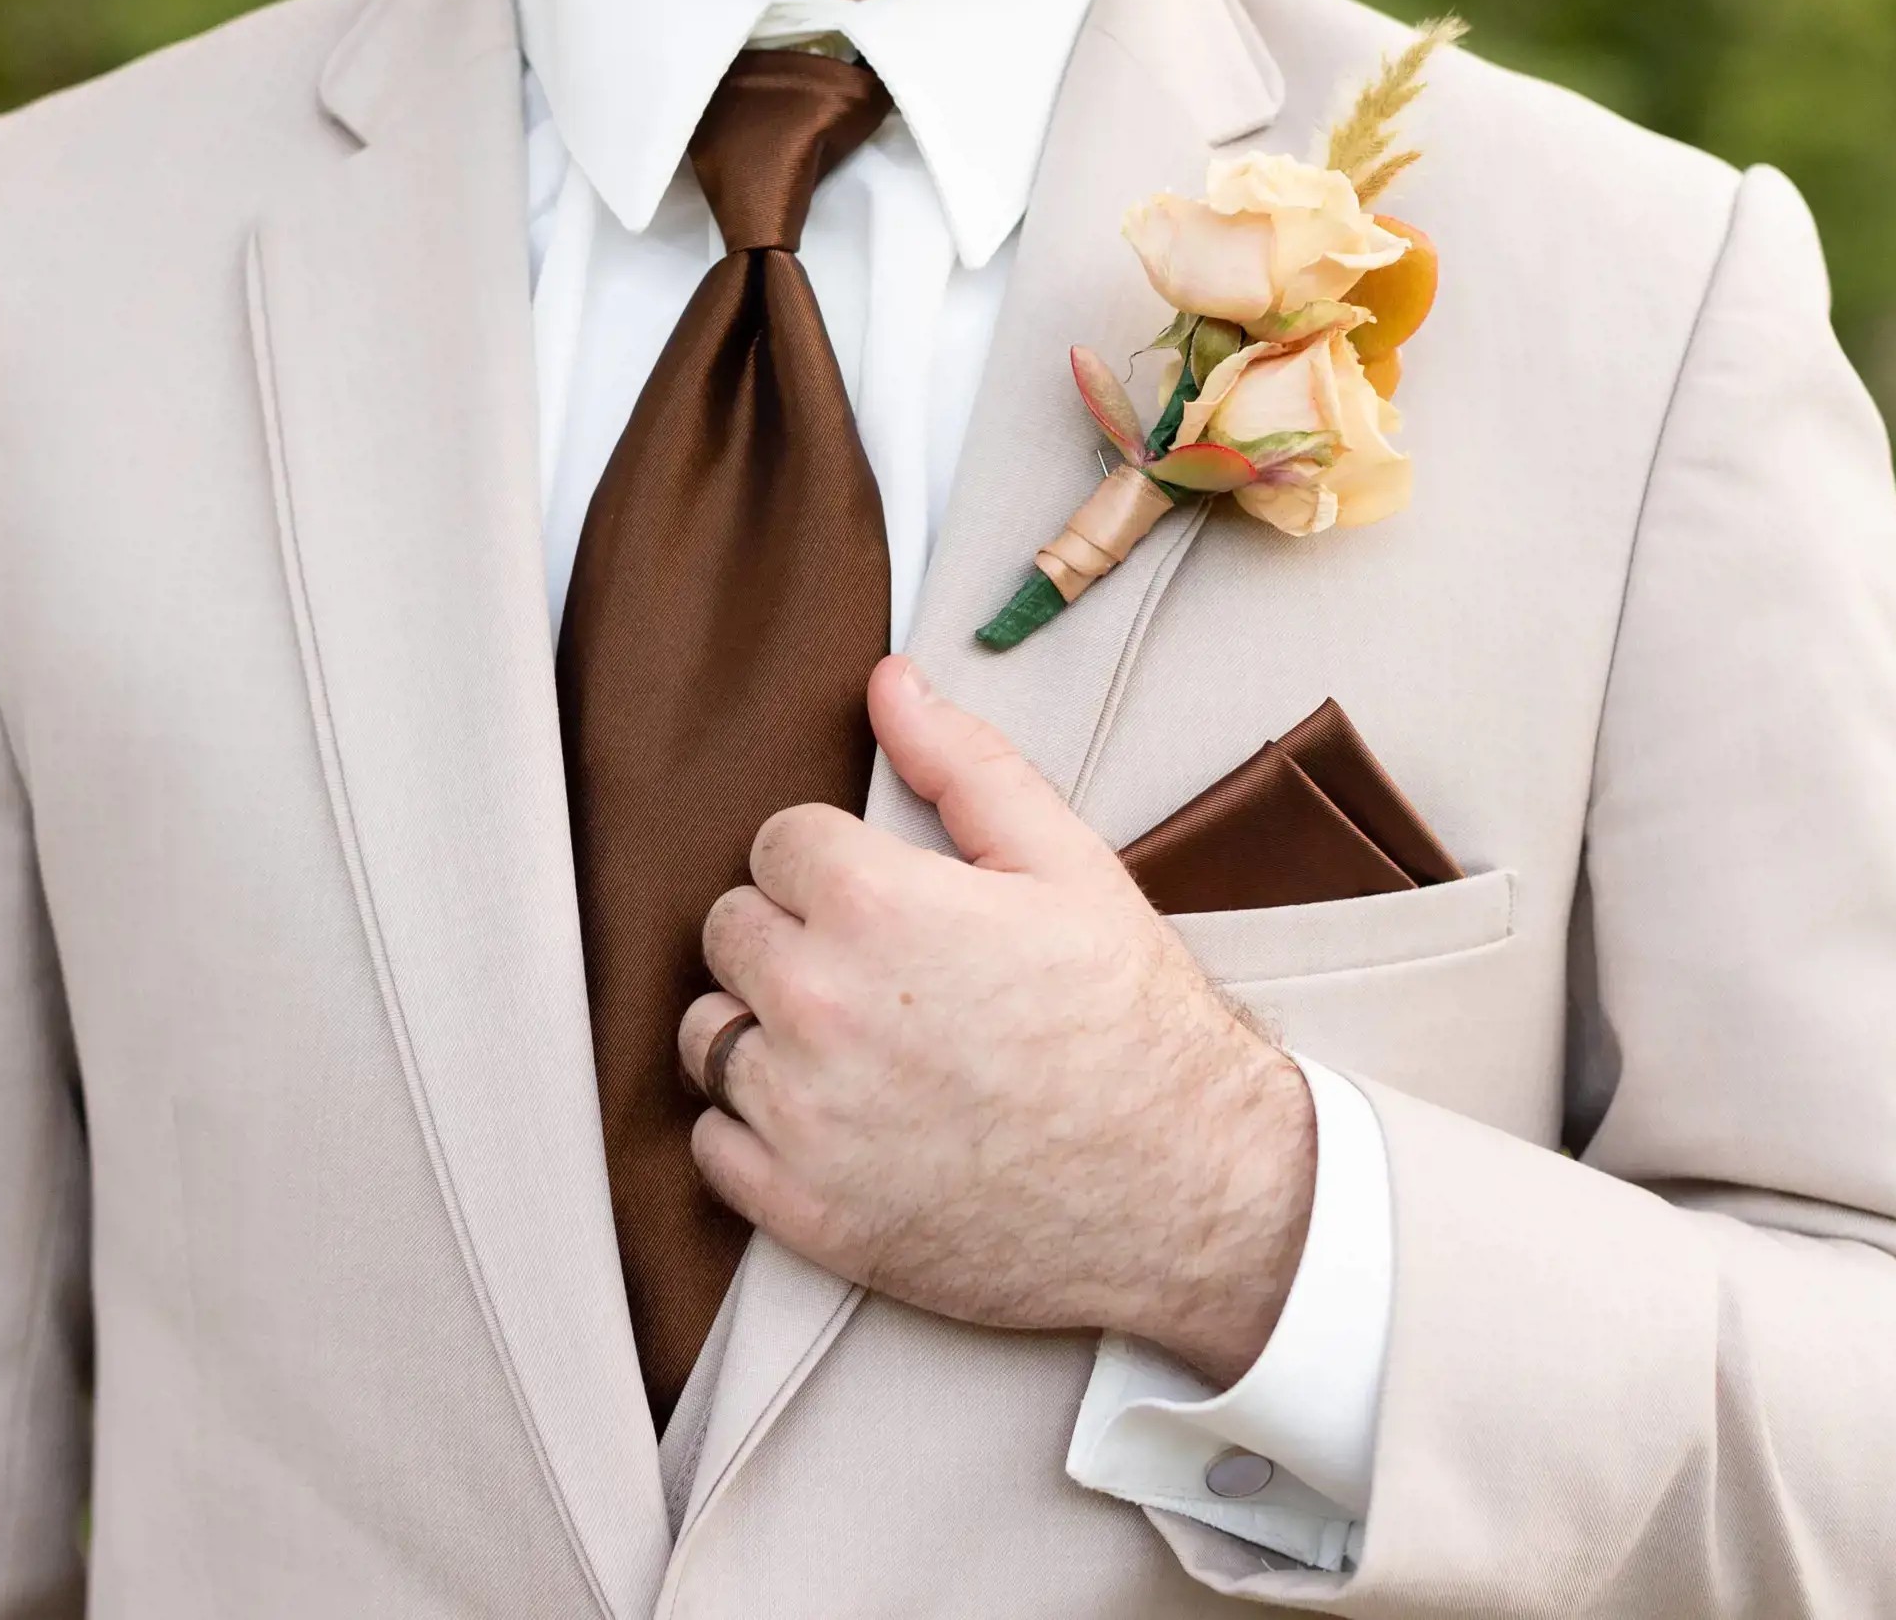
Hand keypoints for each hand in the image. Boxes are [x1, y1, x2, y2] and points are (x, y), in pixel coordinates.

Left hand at [675, 656, 1316, 1387]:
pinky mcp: (805, 1214)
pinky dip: (756, 1132)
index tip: (885, 900)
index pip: (775, 843)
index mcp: (876, 907)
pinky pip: (713, 1145)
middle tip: (877, 972)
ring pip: (706, 1035)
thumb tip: (887, 682)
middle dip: (791, 935)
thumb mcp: (1067, 864)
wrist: (1189, 1189)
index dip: (833, 864)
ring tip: (854, 1047)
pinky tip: (835, 1122)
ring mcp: (805, 1120)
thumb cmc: (1131, 1021)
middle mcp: (819, 1008)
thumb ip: (963, 762)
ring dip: (761, 1030)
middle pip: (728, 931)